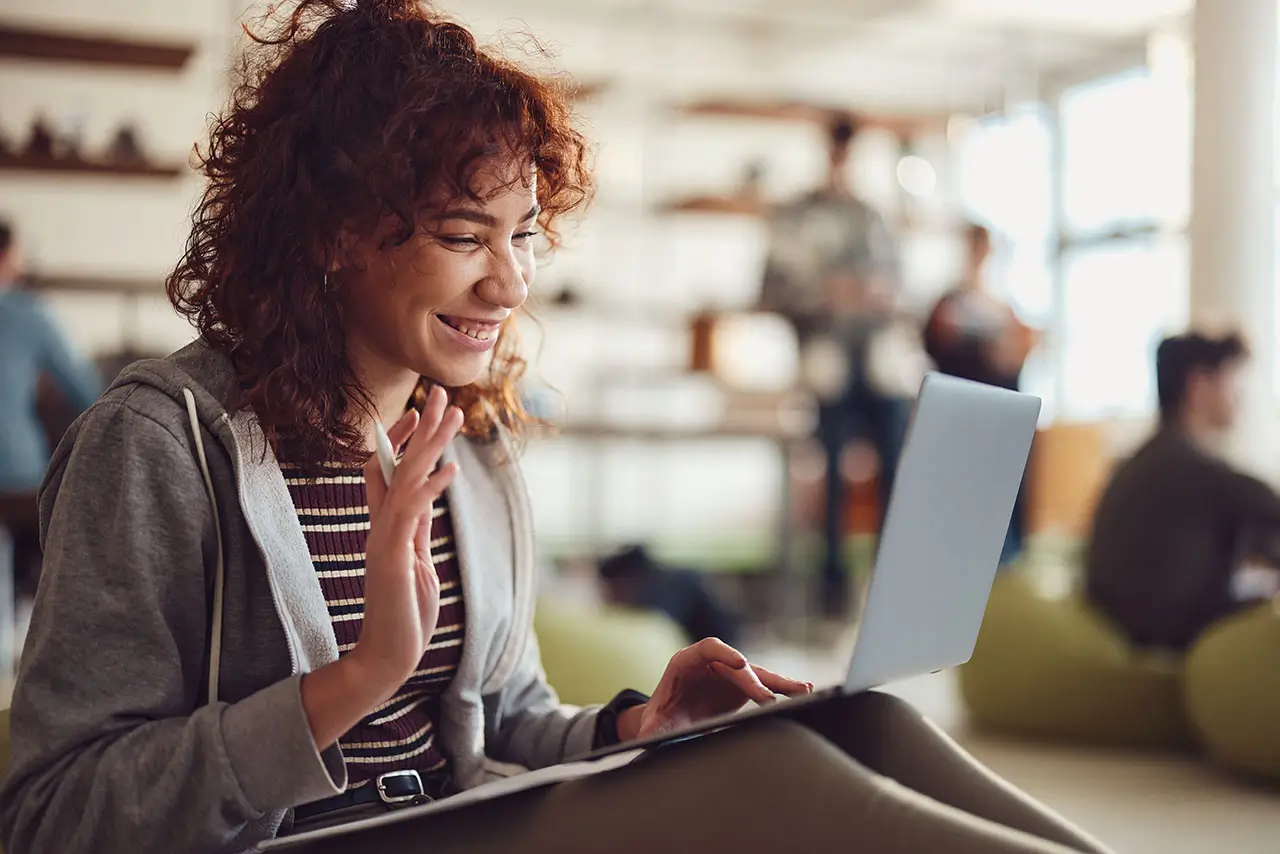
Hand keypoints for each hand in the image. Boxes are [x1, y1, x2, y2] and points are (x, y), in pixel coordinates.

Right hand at [350, 386, 461, 693]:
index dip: (401, 439)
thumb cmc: (405, 613)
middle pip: (396, 463)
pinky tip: (451, 469)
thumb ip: (416, 527)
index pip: (386, 470)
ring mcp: (383, 539)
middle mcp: (380, 525)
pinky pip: (410, 513)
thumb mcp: (417, 560)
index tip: (419, 413)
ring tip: (453, 416)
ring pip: (404, 479)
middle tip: (441, 394)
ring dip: (430, 445)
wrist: (388, 656)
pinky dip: (430, 488)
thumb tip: (426, 495)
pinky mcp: (392, 556)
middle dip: (421, 428)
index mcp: (386, 527)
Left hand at [618, 638, 812, 741]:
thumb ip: (651, 727)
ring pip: (756, 673)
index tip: (741, 662)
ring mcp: (728, 672)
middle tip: (768, 697)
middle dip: (753, 680)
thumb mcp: (655, 723)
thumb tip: (646, 737)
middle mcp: (710, 662)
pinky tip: (805, 692)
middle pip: (736, 665)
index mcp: (686, 661)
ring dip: (778, 682)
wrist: (668, 718)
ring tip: (804, 690)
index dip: (725, 653)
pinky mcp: (741, 684)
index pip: (708, 648)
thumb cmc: (660, 716)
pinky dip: (782, 689)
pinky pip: (764, 685)